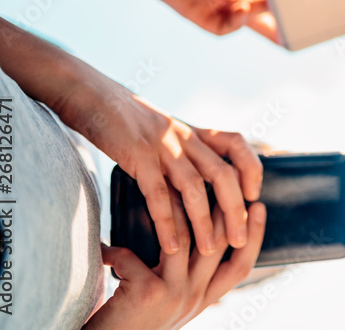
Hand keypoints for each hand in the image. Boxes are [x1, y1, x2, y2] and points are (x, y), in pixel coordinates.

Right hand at [59, 77, 262, 259]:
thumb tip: (193, 185)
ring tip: (210, 250)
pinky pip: (158, 194)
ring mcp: (162, 146)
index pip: (237, 143)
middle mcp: (184, 137)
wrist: (90, 95)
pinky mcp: (137, 156)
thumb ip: (180, 150)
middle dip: (234, 209)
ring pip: (194, 187)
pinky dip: (168, 223)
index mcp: (192, 130)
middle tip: (239, 240)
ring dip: (204, 222)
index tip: (254, 196)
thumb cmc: (123, 120)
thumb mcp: (162, 129)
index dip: (251, 169)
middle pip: (222, 173)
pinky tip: (172, 246)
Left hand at [87, 197, 265, 329]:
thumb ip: (187, 274)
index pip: (242, 265)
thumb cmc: (135, 323)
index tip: (259, 205)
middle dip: (226, 207)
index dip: (255, 234)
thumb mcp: (170, 301)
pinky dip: (115, 251)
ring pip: (184, 239)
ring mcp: (174, 295)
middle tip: (225, 176)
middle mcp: (196, 297)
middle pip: (221, 243)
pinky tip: (103, 248)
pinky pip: (133, 257)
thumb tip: (193, 232)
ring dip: (173, 211)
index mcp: (206, 299)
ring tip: (165, 189)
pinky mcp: (147, 292)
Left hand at [117, 0, 276, 40]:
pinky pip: (222, 27)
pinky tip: (244, 7)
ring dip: (260, 18)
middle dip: (278, 20)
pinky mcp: (194, 12)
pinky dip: (236, 23)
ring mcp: (209, 4)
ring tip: (270, 5)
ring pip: (243, 21)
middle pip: (258, 14)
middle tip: (301, 21)